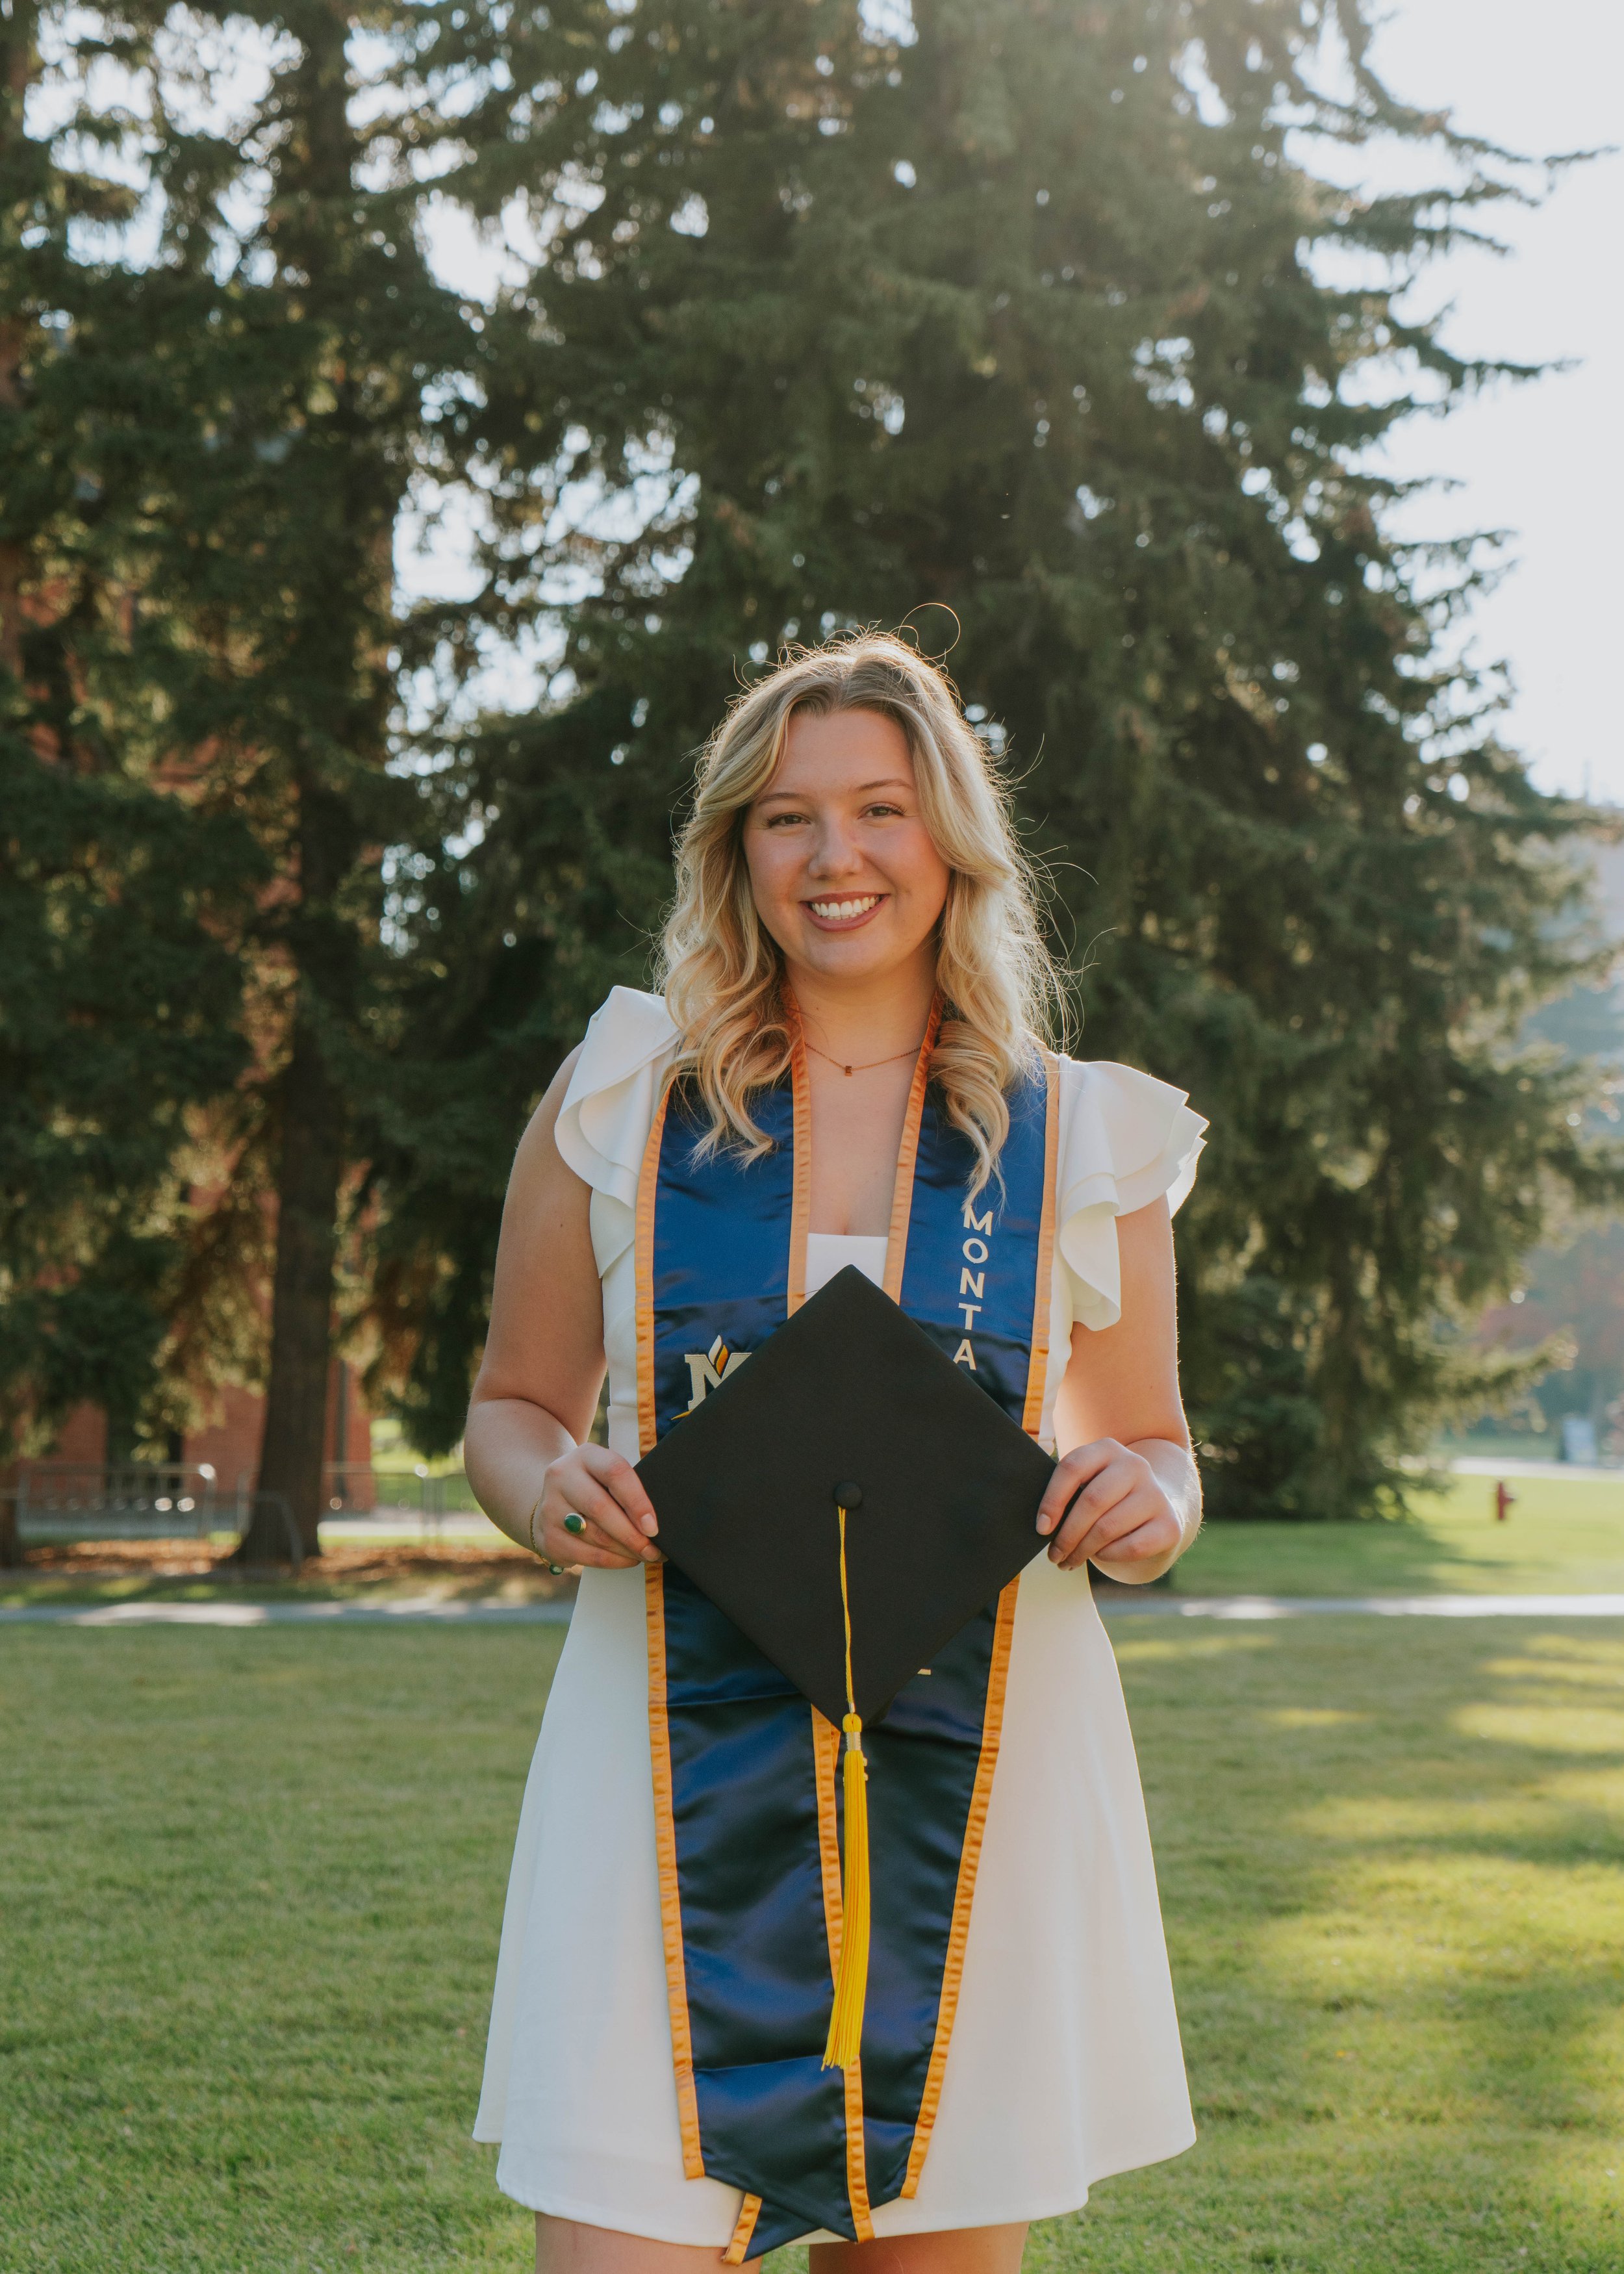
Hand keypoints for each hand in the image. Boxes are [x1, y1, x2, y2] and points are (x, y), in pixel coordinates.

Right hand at [530, 1445, 659, 1569]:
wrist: (555, 1499)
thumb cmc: (596, 1487)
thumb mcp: (608, 1475)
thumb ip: (629, 1489)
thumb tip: (655, 1524)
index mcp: (586, 1455)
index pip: (615, 1473)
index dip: (637, 1502)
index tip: (653, 1527)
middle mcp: (562, 1476)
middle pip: (601, 1508)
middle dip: (633, 1535)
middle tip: (654, 1550)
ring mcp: (550, 1507)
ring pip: (595, 1536)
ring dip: (625, 1551)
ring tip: (645, 1555)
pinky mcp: (547, 1536)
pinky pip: (585, 1555)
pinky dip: (611, 1562)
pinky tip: (626, 1560)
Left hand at [1036, 1438, 1184, 1575]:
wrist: (1158, 1509)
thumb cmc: (1109, 1499)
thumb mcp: (1090, 1484)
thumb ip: (1069, 1494)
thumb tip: (1044, 1526)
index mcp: (1107, 1448)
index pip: (1073, 1468)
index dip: (1052, 1500)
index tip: (1041, 1528)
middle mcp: (1135, 1465)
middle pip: (1091, 1500)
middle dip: (1067, 1535)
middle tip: (1054, 1555)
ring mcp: (1155, 1493)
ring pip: (1108, 1527)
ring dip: (1083, 1550)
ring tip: (1070, 1561)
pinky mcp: (1169, 1524)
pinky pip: (1131, 1546)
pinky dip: (1109, 1556)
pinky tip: (1101, 1556)